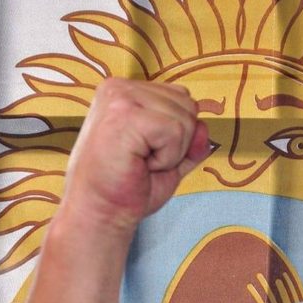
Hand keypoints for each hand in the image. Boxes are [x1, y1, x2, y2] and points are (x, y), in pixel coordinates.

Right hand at [60, 77, 209, 233]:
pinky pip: (175, 131)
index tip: (144, 154)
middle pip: (188, 105)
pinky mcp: (124, 114)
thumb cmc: (126, 189)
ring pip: (184, 119)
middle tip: (142, 161)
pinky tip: (139, 164)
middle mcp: (119, 87)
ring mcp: (120, 98)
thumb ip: (189, 141)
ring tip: (139, 163)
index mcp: (125, 91)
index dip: (176, 135)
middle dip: (177, 143)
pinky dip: (166, 157)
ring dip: (170, 153)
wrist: (98, 214)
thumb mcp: (168, 160)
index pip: (181, 98)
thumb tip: (204, 128)